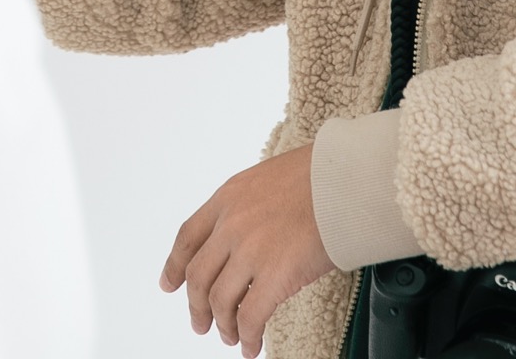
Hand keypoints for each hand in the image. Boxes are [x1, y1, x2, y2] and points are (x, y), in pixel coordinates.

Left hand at [160, 145, 335, 356]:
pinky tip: (251, 345)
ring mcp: (251, 250)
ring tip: (230, 337)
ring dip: (223, 325)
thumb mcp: (268, 178)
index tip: (169, 283)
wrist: (346, 177)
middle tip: (200, 323)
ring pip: (220, 300)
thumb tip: (248, 231)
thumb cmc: (320, 173)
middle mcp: (231, 224)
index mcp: (228, 197)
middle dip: (196, 306)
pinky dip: (247, 336)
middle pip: (198, 275)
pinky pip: (250, 317)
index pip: (188, 237)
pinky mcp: (275, 275)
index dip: (174, 265)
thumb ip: (249, 205)